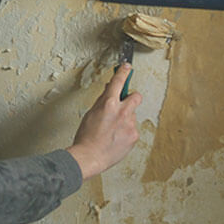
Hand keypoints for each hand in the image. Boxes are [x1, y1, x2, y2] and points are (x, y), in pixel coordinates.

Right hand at [66, 64, 141, 178]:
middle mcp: (122, 112)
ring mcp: (130, 124)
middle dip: (132, 97)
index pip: (118, 82)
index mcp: (109, 104)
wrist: (90, 157)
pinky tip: (116, 138)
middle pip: (136, 96)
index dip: (123, 72)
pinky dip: (126, 132)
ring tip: (113, 130)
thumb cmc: (86, 137)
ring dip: (125, 119)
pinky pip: (132, 129)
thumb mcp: (91, 113)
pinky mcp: (134, 136)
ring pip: (132, 115)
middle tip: (124, 104)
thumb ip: (102, 101)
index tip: (127, 67)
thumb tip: (109, 90)